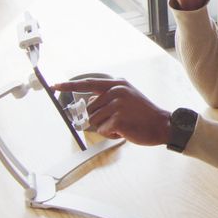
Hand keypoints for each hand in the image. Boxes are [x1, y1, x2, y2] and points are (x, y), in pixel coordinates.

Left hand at [52, 78, 171, 145]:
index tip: (55, 86)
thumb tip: (89, 104)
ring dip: (106, 127)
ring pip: (94, 121)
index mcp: (117, 84)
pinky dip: (112, 134)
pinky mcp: (118, 119)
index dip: (69, 86)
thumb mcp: (128, 96)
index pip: (87, 83)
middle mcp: (116, 91)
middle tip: (118, 120)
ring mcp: (117, 104)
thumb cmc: (144, 114)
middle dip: (100, 119)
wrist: (162, 124)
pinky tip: (125, 130)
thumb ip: (109, 96)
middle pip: (90, 109)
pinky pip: (103, 130)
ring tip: (123, 124)